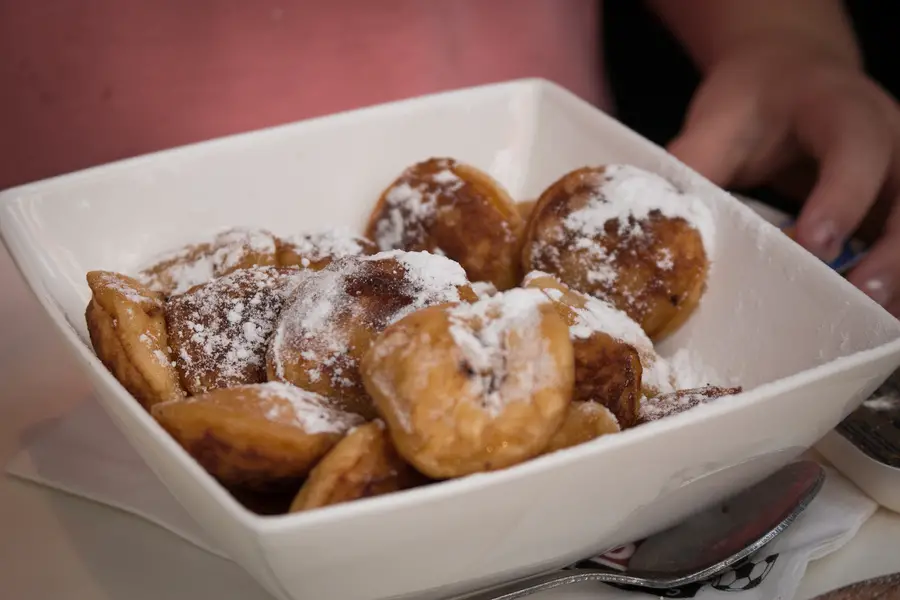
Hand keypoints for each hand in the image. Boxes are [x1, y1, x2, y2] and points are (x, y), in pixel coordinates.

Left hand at [667, 42, 899, 315]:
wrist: (788, 71)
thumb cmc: (753, 98)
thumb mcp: (719, 120)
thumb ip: (695, 163)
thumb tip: (661, 222)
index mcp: (841, 109)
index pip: (856, 148)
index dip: (841, 198)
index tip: (816, 245)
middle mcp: (890, 136)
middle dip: (892, 249)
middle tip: (861, 295)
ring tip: (876, 320)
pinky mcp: (897, 201)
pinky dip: (898, 275)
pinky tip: (879, 313)